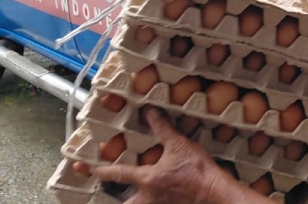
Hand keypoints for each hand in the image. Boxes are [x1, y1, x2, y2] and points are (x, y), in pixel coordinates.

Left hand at [92, 107, 262, 203]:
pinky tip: (158, 198)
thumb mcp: (180, 145)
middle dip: (114, 201)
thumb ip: (163, 129)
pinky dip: (154, 202)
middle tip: (107, 195)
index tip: (92, 169)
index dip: (104, 170)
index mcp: (148, 179)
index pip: (119, 174)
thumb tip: (150, 112)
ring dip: (132, 202)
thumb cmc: (198, 171)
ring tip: (132, 197)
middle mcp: (148, 197)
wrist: (214, 194)